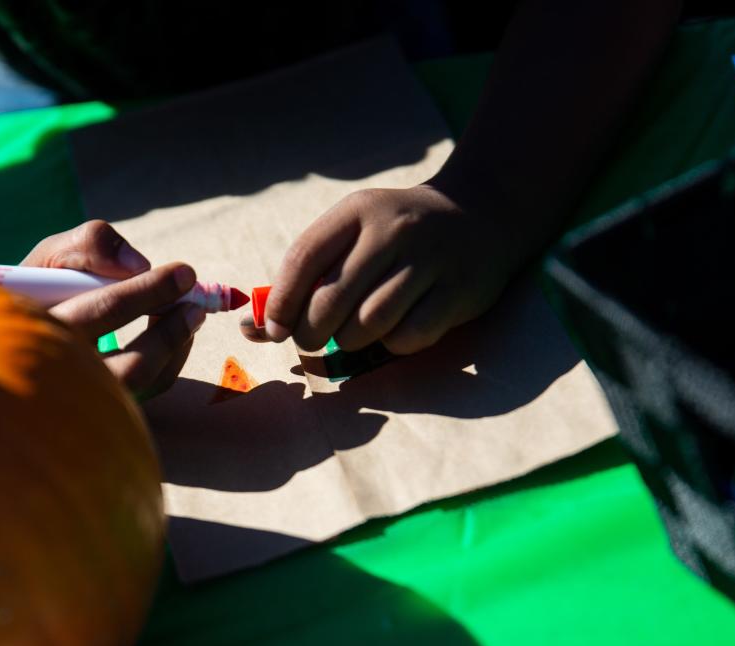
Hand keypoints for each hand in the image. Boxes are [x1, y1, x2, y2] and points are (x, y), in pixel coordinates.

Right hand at [26, 220, 204, 398]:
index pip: (105, 312)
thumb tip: (139, 265)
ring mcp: (76, 403)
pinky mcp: (96, 411)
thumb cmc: (34, 293)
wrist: (15, 345)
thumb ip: (91, 245)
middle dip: (169, 329)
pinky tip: (173, 337)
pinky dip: (164, 365)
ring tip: (190, 316)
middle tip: (195, 304)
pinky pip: (140, 395)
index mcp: (38, 330)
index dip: (151, 291)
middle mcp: (57, 377)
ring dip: (172, 349)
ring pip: (138, 388)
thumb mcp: (51, 258)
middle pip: (130, 366)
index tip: (184, 273)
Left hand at [240, 185, 518, 354]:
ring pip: (370, 322)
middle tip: (312, 340)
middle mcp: (393, 230)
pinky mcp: (459, 290)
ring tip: (352, 335)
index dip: (281, 302)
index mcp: (357, 211)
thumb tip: (255, 329)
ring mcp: (429, 260)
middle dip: (311, 332)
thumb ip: (308, 275)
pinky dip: (393, 344)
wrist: (479, 213)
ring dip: (351, 341)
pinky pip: (410, 336)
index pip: (304, 258)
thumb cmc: (396, 235)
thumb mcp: (354, 233)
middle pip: (332, 299)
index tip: (273, 329)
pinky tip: (394, 332)